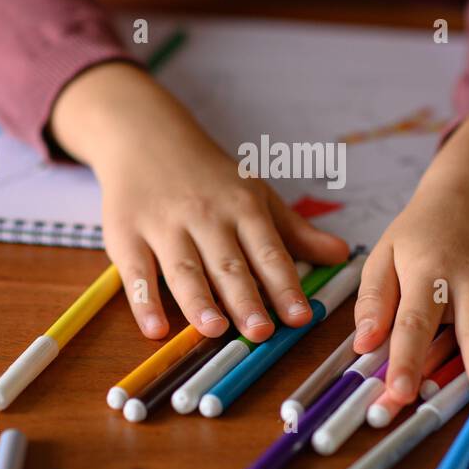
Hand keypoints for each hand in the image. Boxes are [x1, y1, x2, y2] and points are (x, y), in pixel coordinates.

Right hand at [50, 62, 349, 340]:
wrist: (145, 137)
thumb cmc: (208, 176)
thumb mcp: (256, 194)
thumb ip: (295, 232)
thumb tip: (341, 254)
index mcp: (242, 207)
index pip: (268, 251)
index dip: (285, 285)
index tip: (300, 317)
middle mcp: (205, 217)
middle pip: (227, 264)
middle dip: (245, 298)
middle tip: (261, 331)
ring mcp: (164, 227)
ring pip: (184, 269)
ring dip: (199, 301)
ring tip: (215, 329)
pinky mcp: (127, 236)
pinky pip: (136, 273)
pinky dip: (143, 302)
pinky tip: (154, 329)